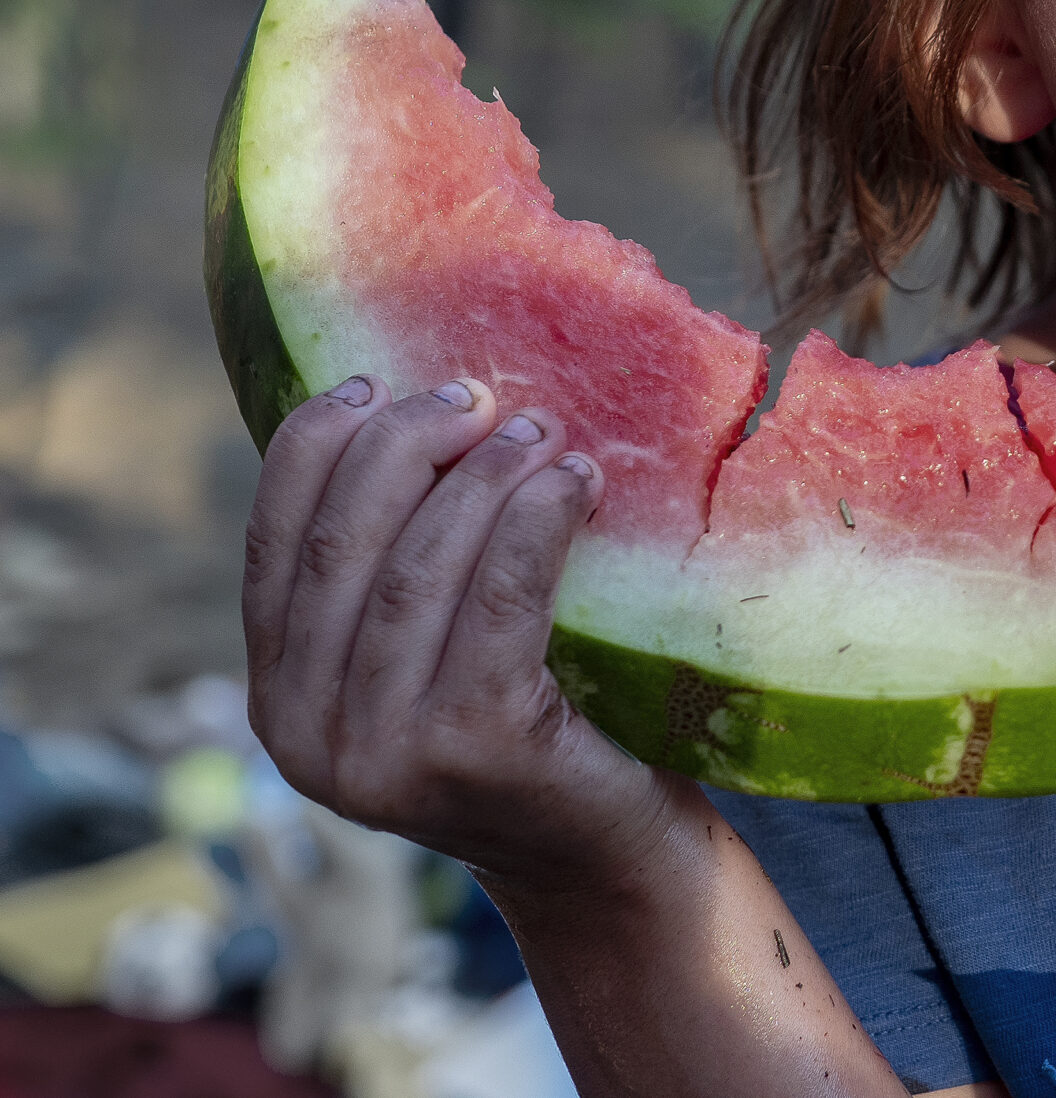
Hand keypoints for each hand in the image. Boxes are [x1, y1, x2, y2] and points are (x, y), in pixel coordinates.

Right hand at [243, 374, 680, 890]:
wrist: (603, 852)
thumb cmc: (525, 726)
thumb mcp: (428, 656)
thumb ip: (391, 573)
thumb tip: (405, 411)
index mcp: (278, 700)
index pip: (271, 546)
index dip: (317, 450)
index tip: (375, 384)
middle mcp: (308, 737)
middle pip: (342, 546)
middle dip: (407, 447)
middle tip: (478, 396)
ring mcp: (385, 752)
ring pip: (419, 568)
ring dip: (484, 477)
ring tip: (542, 432)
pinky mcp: (474, 747)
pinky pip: (499, 599)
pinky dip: (535, 522)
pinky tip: (576, 483)